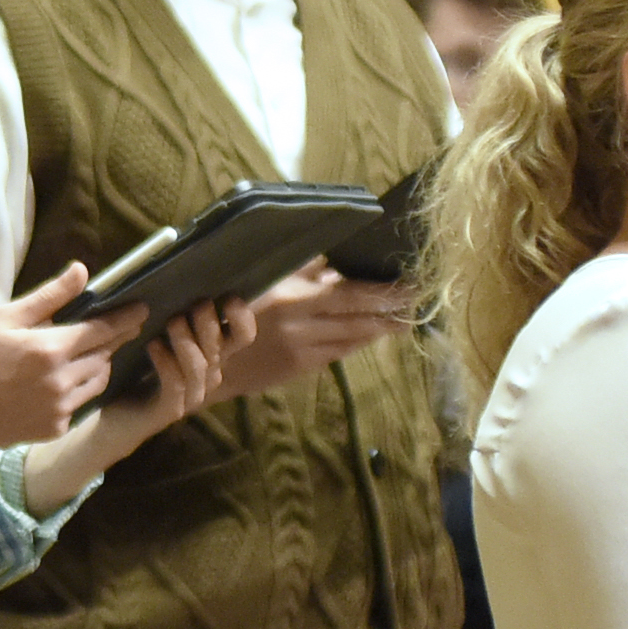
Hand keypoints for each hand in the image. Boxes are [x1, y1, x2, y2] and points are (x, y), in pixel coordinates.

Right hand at [0, 266, 145, 459]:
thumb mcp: (5, 318)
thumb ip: (49, 297)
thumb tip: (82, 271)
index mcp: (50, 348)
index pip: (103, 329)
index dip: (126, 318)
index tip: (142, 309)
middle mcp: (62, 380)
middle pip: (105, 355)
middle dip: (114, 339)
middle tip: (120, 328)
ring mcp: (60, 408)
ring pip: (97, 381)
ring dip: (98, 365)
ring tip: (89, 354)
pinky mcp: (53, 428)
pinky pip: (79, 404)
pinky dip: (77, 390)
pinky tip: (60, 382)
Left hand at [27, 293, 255, 503]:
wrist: (114, 415)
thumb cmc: (135, 369)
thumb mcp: (155, 334)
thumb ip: (170, 312)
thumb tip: (174, 274)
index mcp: (210, 354)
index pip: (242, 336)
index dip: (242, 318)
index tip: (230, 297)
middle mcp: (208, 374)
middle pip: (222, 347)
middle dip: (211, 324)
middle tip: (198, 304)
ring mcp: (191, 394)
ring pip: (200, 366)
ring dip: (188, 342)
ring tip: (174, 322)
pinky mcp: (169, 409)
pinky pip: (176, 385)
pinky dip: (167, 364)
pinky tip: (153, 346)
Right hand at [218, 264, 422, 399]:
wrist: (209, 362)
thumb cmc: (231, 312)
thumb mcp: (262, 282)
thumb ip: (299, 271)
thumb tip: (334, 259)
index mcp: (290, 299)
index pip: (348, 294)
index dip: (382, 292)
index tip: (409, 284)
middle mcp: (300, 326)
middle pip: (359, 319)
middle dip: (392, 311)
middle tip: (418, 301)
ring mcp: (302, 350)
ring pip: (353, 338)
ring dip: (382, 328)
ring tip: (405, 319)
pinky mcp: (301, 368)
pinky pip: (339, 353)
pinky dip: (359, 342)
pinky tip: (373, 334)